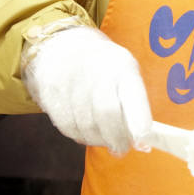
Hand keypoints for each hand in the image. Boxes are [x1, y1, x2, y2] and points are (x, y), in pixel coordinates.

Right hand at [22, 26, 151, 153]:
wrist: (63, 47)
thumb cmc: (104, 67)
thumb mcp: (125, 71)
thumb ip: (135, 103)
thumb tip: (142, 141)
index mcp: (119, 64)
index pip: (131, 92)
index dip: (138, 118)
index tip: (143, 138)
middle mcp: (94, 70)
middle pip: (106, 112)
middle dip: (117, 137)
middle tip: (123, 148)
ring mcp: (69, 82)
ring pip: (86, 125)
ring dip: (99, 140)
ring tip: (106, 138)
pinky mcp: (50, 95)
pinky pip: (68, 127)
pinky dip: (82, 136)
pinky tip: (88, 132)